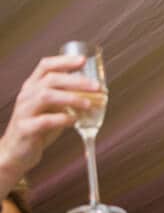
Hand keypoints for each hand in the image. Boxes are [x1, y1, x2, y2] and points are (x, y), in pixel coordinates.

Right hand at [0, 54, 98, 187]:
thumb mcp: (53, 109)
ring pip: (45, 96)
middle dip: (76, 81)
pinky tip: (74, 121)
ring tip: (89, 104)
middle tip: (97, 87)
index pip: (45, 66)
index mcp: (33, 87)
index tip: (82, 60)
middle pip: (50, 79)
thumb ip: (67, 99)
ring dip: (70, 98)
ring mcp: (24, 111)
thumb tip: (95, 92)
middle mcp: (27, 95)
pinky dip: (62, 119)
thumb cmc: (38, 128)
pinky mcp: (26, 129)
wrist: (16, 152)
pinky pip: (44, 121)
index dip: (63, 61)